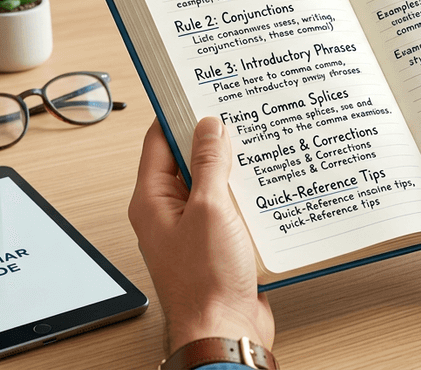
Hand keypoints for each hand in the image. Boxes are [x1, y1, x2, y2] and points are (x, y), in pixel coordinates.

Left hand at [129, 117, 274, 351]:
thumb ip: (209, 164)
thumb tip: (209, 126)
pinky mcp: (219, 244)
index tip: (199, 90)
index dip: (177, 113)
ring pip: (214, 183)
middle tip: (236, 113)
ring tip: (257, 145)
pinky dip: (248, 194)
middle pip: (189, 160)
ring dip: (235, 168)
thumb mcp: (210, 209)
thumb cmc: (206, 284)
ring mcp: (195, 229)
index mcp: (152, 200)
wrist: (225, 331)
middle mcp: (169, 213)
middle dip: (213, 138)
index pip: (158, 141)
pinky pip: (232, 208)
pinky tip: (268, 184)